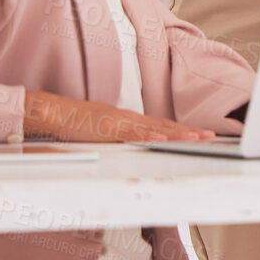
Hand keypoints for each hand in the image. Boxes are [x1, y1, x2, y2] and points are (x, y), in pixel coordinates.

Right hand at [23, 90, 214, 142]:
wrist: (49, 112)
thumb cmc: (71, 124)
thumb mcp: (100, 133)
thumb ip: (117, 139)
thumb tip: (134, 148)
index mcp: (126, 120)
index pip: (159, 125)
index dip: (181, 130)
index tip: (200, 135)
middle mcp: (126, 118)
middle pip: (163, 125)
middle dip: (188, 132)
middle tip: (210, 136)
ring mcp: (117, 121)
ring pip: (153, 128)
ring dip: (177, 133)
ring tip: (197, 138)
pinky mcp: (106, 127)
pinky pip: (130, 133)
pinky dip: (147, 135)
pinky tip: (162, 139)